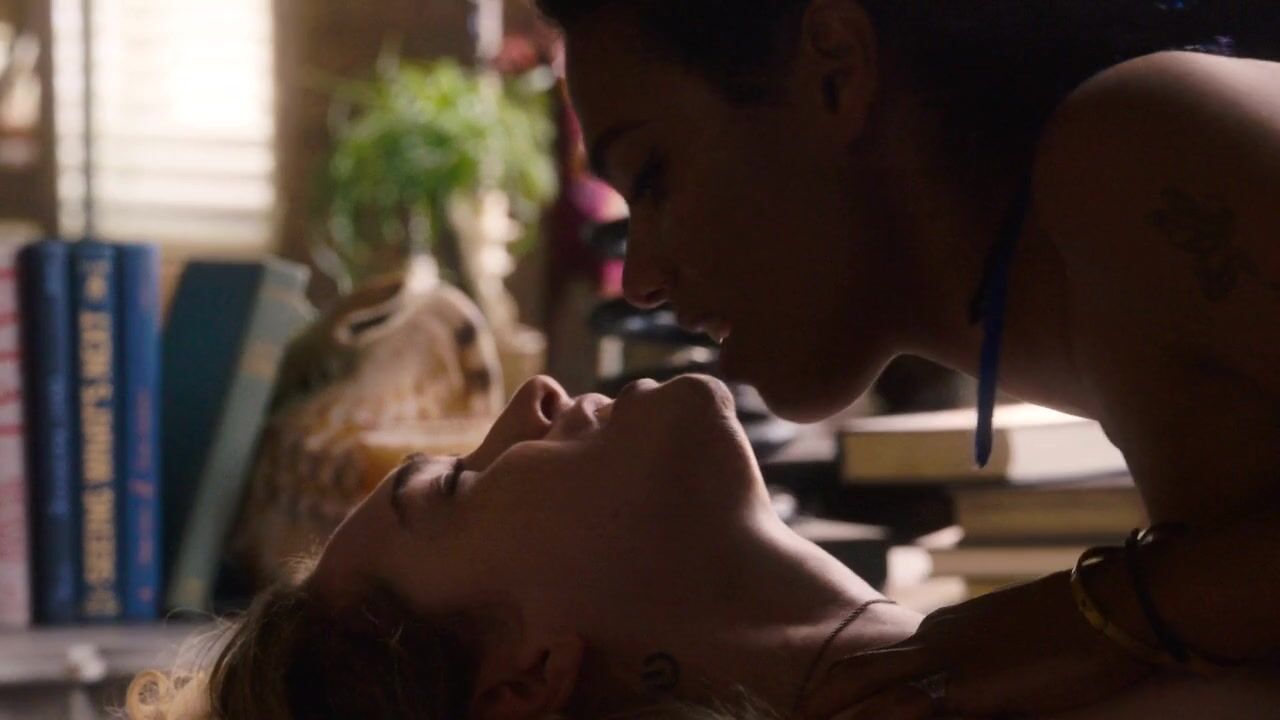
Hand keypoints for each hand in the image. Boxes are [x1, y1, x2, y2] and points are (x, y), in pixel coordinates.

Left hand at [801, 571, 1153, 718]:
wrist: (1112, 605)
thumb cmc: (1076, 622)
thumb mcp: (1011, 638)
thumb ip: (979, 658)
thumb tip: (973, 687)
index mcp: (938, 629)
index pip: (873, 661)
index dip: (840, 688)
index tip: (815, 711)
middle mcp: (930, 640)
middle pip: (852, 674)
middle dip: (817, 704)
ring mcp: (946, 663)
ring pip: (867, 696)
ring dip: (836, 718)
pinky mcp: (969, 689)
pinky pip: (908, 713)